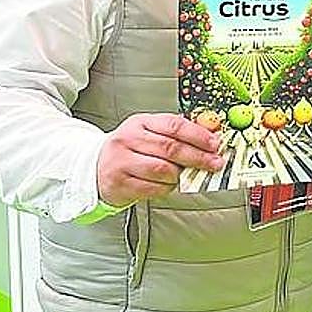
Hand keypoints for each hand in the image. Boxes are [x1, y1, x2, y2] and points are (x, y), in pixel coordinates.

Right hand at [97, 113, 222, 206]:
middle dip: (198, 157)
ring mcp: (122, 162)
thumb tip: (211, 136)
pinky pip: (153, 188)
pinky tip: (170, 184)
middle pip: (170, 148)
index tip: (215, 144)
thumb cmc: (130, 149)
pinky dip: (167, 188)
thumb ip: (177, 133)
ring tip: (187, 175)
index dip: (198, 135)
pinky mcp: (120, 184)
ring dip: (181, 175)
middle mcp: (129, 140)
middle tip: (214, 163)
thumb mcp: (150, 132)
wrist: (96, 166)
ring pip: (162, 170)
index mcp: (140, 123)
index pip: (174, 125)